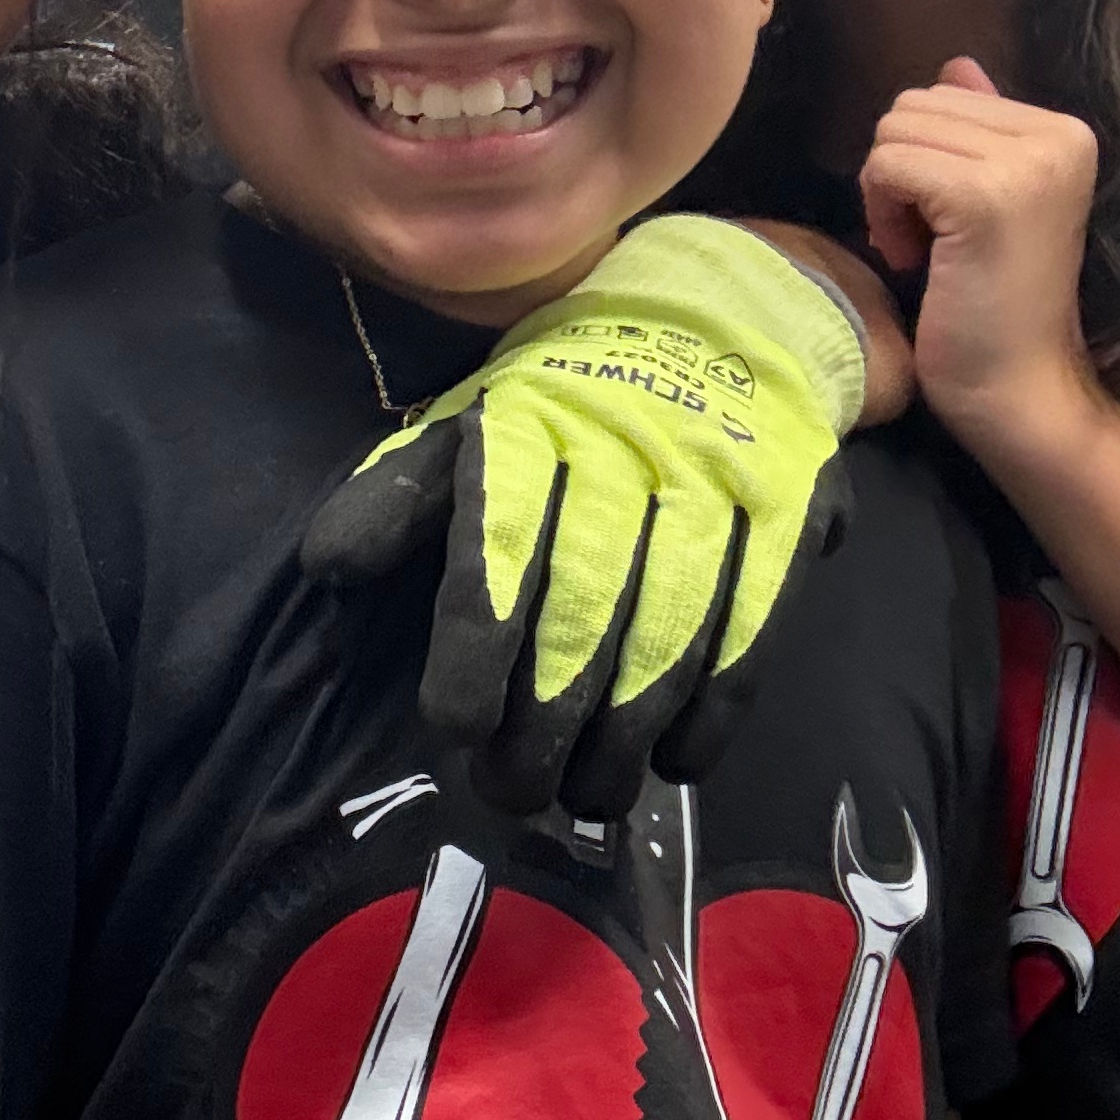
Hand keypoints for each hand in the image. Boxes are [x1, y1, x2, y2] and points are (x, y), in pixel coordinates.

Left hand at [301, 217, 866, 816]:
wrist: (713, 320)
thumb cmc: (563, 403)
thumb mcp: (470, 424)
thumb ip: (400, 497)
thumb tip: (328, 564)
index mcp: (532, 425)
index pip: (501, 543)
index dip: (478, 641)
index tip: (458, 727)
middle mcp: (627, 447)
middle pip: (586, 603)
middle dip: (547, 717)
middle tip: (514, 793)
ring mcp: (718, 478)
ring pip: (672, 627)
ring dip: (627, 731)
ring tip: (587, 798)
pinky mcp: (791, 509)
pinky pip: (754, 625)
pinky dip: (716, 707)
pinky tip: (675, 761)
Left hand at [859, 58, 1096, 443]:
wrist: (1017, 387)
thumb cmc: (992, 304)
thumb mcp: (986, 200)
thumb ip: (976, 130)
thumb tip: (956, 66)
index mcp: (1063, 129)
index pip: (941, 95)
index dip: (919, 159)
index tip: (942, 223)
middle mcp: (1056, 135)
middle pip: (912, 107)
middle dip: (897, 171)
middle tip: (924, 239)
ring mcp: (1025, 164)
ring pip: (893, 133)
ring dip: (887, 194)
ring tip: (921, 249)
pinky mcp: (985, 197)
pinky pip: (888, 166)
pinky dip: (882, 214)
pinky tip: (912, 258)